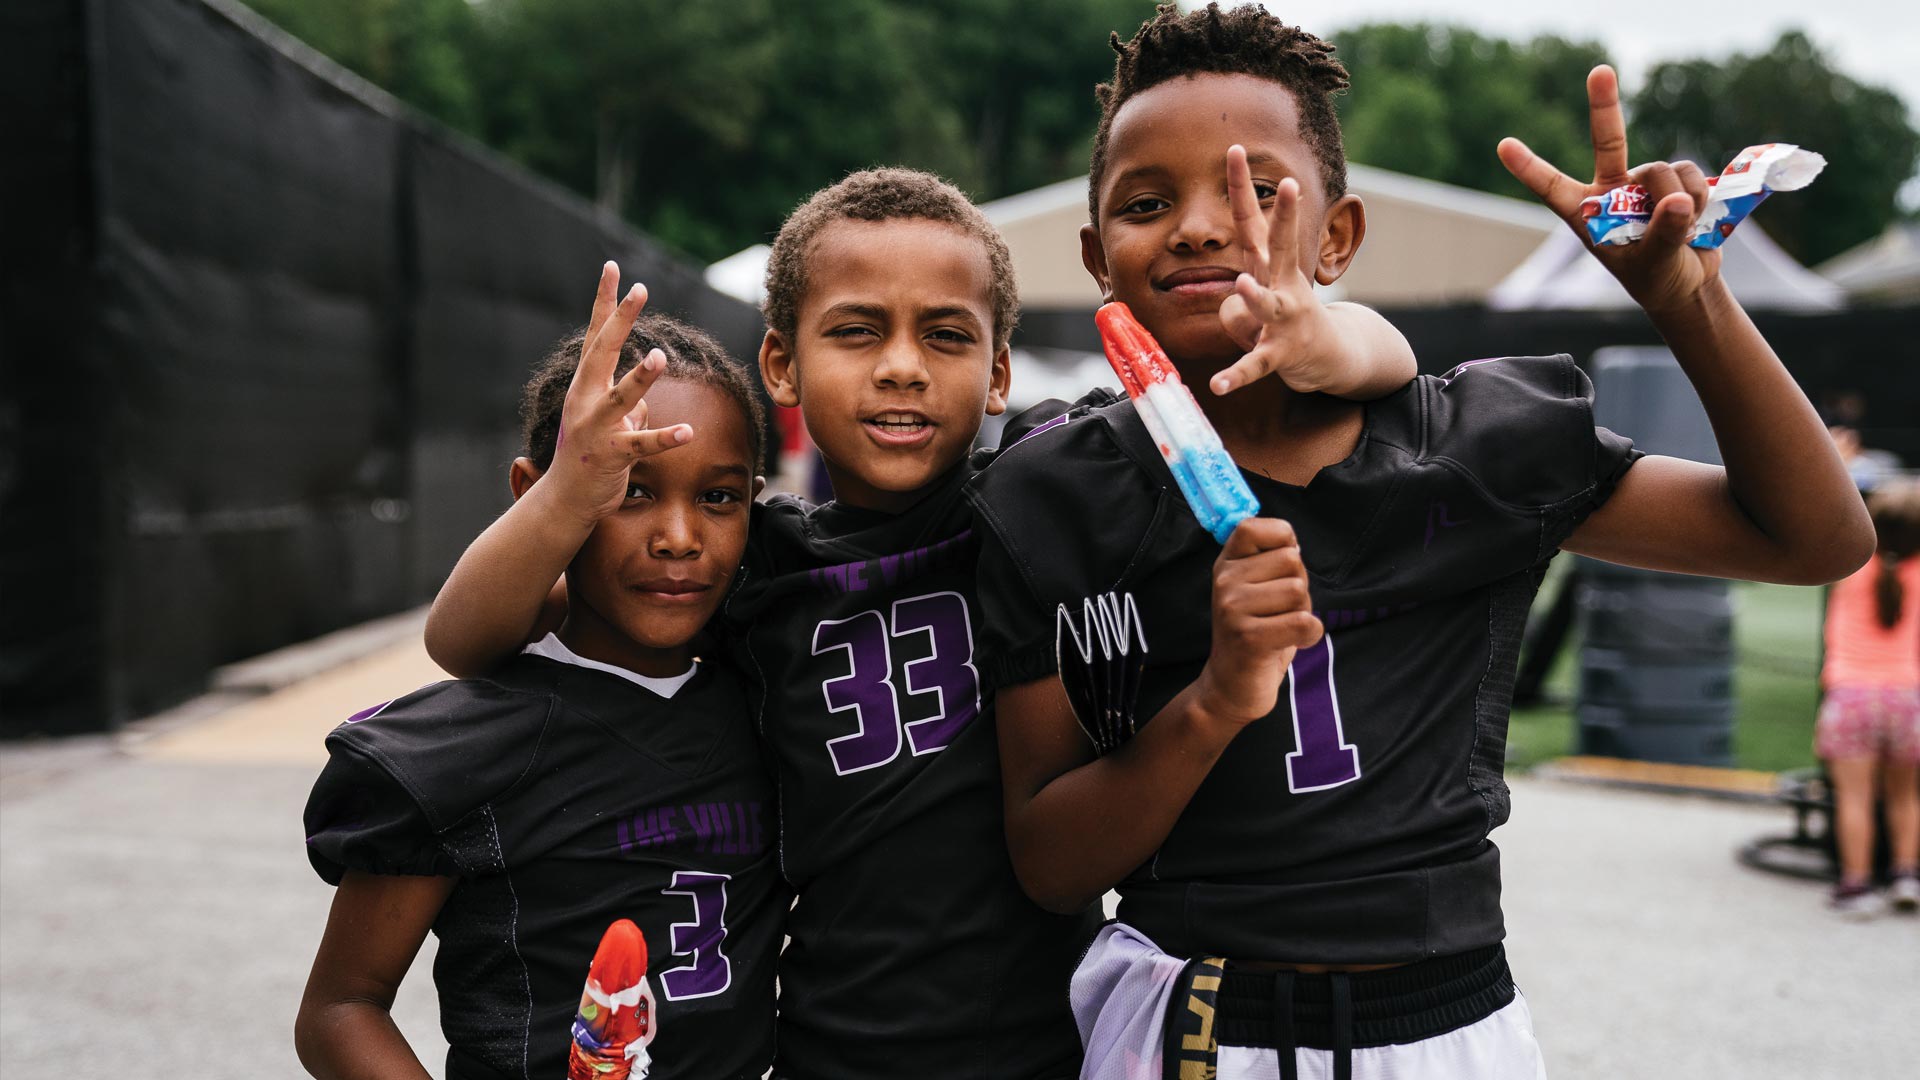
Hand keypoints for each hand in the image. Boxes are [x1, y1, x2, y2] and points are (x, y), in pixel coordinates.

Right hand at [544, 263, 694, 524]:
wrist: (566, 499)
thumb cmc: (589, 455)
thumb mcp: (605, 419)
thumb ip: (625, 403)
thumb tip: (645, 398)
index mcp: (587, 386)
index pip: (597, 335)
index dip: (605, 301)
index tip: (612, 267)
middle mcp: (587, 400)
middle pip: (604, 352)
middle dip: (620, 320)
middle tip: (639, 290)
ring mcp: (596, 428)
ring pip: (620, 398)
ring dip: (639, 377)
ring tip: (659, 355)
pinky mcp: (611, 456)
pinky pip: (641, 445)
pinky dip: (665, 438)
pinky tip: (689, 431)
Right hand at [1195, 518, 1323, 726]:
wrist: (1231, 686)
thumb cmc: (1255, 632)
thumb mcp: (1254, 588)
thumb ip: (1270, 561)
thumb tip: (1293, 544)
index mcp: (1226, 564)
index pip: (1253, 527)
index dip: (1281, 540)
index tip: (1279, 567)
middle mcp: (1224, 582)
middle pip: (1291, 560)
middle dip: (1299, 586)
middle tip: (1279, 611)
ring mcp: (1233, 609)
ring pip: (1298, 591)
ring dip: (1303, 612)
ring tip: (1280, 627)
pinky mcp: (1249, 638)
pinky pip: (1304, 622)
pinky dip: (1310, 635)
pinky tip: (1292, 642)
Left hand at [1210, 146, 1349, 394]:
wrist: (1329, 356)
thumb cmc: (1285, 321)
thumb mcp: (1255, 306)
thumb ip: (1234, 304)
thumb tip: (1230, 310)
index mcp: (1268, 266)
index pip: (1251, 220)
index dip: (1242, 187)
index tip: (1234, 149)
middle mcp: (1281, 285)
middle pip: (1279, 246)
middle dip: (1284, 216)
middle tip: (1289, 184)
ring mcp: (1284, 319)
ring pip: (1267, 304)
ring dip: (1255, 296)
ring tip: (1242, 286)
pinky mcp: (1282, 353)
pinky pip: (1255, 364)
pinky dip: (1237, 375)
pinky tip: (1219, 386)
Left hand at [1497, 65, 1720, 314]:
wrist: (1688, 281)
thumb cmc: (1655, 278)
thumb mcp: (1653, 264)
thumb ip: (1663, 234)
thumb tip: (1677, 201)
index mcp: (1588, 214)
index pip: (1553, 188)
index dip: (1530, 167)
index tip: (1503, 145)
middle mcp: (1613, 191)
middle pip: (1608, 142)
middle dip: (1605, 106)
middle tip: (1599, 72)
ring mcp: (1645, 183)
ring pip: (1661, 170)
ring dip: (1679, 199)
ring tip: (1681, 232)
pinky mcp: (1677, 180)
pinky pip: (1690, 173)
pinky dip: (1699, 195)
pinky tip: (1698, 218)